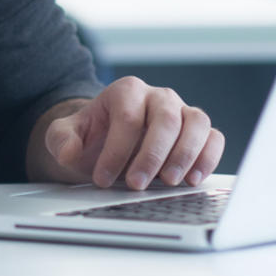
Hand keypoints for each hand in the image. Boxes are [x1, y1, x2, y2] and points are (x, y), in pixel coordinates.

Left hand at [42, 76, 223, 189]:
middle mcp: (158, 97)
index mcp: (126, 91)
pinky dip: (209, 157)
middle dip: (152, 155)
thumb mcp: (64, 136)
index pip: (128, 118)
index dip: (116, 150)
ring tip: (170, 182)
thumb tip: (70, 152)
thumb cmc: (90, 139)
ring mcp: (182, 112)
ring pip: (197, 123)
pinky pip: (214, 138)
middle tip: (136, 184)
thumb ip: (61, 139)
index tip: (102, 178)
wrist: (106, 144)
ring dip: (186, 154)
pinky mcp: (199, 132)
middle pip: (166, 118)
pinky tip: (193, 179)